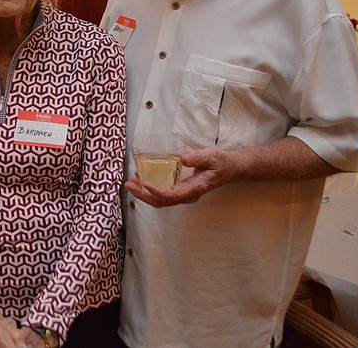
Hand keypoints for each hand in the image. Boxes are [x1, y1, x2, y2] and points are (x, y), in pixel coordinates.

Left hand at [125, 147, 239, 206]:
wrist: (229, 169)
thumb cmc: (220, 163)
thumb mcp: (211, 156)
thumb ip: (197, 157)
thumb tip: (182, 158)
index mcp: (195, 188)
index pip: (173, 195)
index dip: (157, 192)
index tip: (145, 184)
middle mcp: (187, 195)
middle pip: (162, 202)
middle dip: (143, 195)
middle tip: (129, 185)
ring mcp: (183, 194)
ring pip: (161, 200)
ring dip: (144, 194)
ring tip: (131, 182)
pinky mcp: (180, 190)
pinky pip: (163, 194)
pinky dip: (150, 189)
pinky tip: (142, 178)